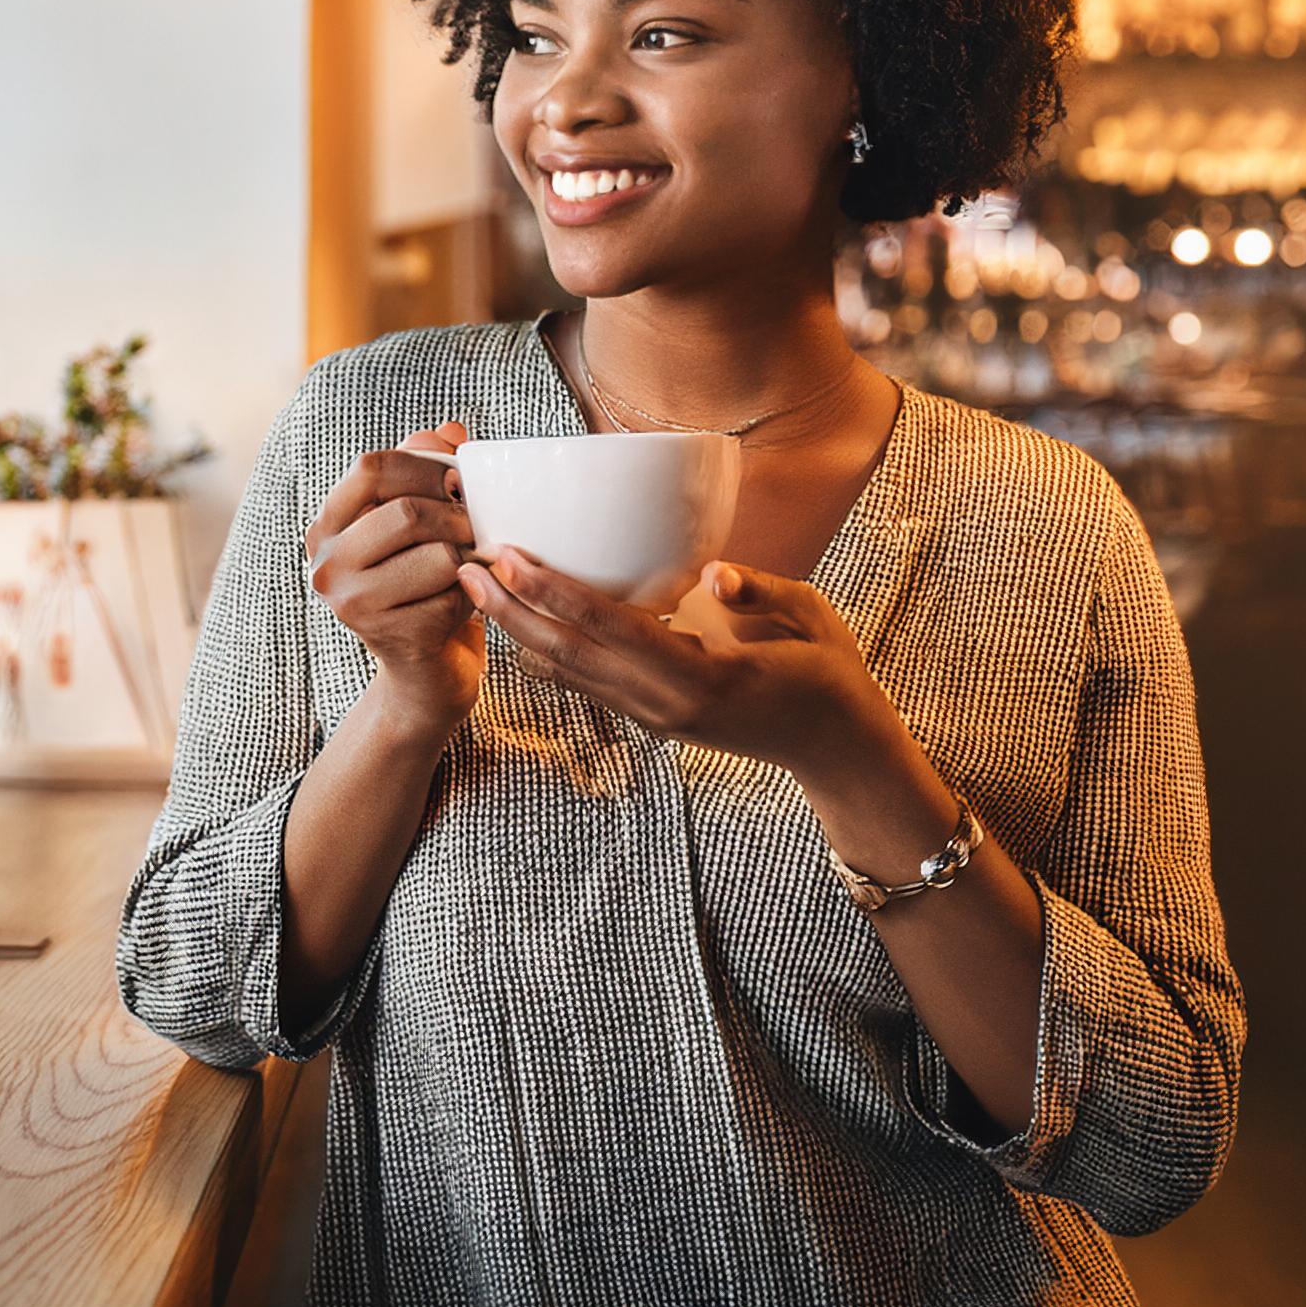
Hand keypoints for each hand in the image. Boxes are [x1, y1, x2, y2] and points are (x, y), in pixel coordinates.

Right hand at [304, 425, 484, 733]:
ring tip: (475, 564)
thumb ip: (430, 471)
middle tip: (479, 528)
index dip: (426, 465)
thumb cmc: (426, 586)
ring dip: (472, 557)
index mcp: (328, 526)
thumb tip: (450, 430)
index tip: (460, 482)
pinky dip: (477, 595)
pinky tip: (471, 603)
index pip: (372, 467)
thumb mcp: (423, 524)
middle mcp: (326, 564)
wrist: (427, 673)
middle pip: (408, 512)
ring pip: (438, 555)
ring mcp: (352, 604)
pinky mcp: (389, 637)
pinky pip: (455, 596)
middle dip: (460, 516)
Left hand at [455, 547, 884, 776]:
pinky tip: (522, 625)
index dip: (557, 593)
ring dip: (521, 633)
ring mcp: (659, 717)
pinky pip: (590, 684)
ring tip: (478, 590)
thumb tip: (713, 573)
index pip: (615, 630)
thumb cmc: (829, 672)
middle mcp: (670, 704)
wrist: (838, 749)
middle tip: (467, 566)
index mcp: (706, 677)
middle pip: (574, 656)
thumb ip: (761, 594)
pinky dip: (550, 653)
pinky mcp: (655, 718)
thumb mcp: (812, 619)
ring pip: (573, 675)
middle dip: (515, 612)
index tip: (510, 558)